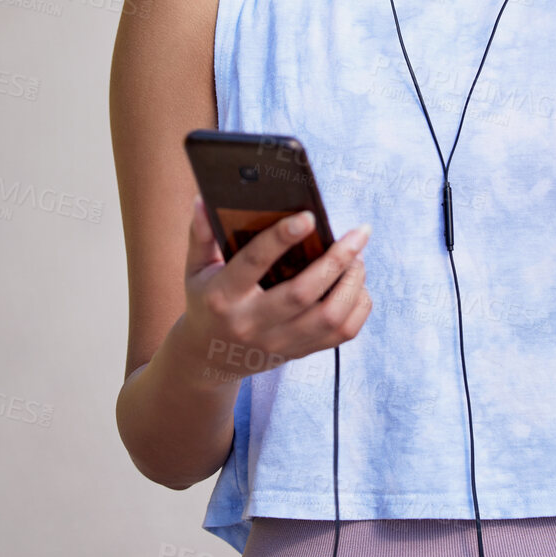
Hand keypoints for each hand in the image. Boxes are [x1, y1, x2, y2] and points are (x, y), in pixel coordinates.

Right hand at [178, 195, 371, 382]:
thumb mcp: (196, 269)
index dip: (281, 238)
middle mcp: (252, 323)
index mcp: (223, 296)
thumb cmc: (207, 301)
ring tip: (358, 257)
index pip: (253, 263)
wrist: (209, 357)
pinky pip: (342, 334)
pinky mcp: (299, 352)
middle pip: (302, 292)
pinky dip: (358, 306)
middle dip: (337, 260)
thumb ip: (201, 234)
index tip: (309, 216)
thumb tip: (204, 199)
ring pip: (330, 317)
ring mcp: (279, 342)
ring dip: (352, 283)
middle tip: (359, 234)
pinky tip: (356, 284)